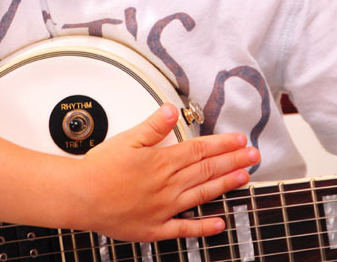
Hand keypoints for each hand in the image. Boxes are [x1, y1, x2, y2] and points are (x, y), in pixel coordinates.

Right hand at [78, 103, 258, 241]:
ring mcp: (165, 208)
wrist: (82, 197)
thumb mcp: (127, 139)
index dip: (222, 144)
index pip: (199, 150)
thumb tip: (171, 110)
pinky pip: (185, 228)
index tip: (240, 140)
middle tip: (254, 156)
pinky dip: (203, 227)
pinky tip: (219, 223)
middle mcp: (168, 185)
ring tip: (245, 177)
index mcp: (161, 162)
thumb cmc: (101, 169)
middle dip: (233, 161)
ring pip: (202, 194)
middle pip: (207, 170)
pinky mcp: (156, 227)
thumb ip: (153, 125)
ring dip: (226, 185)